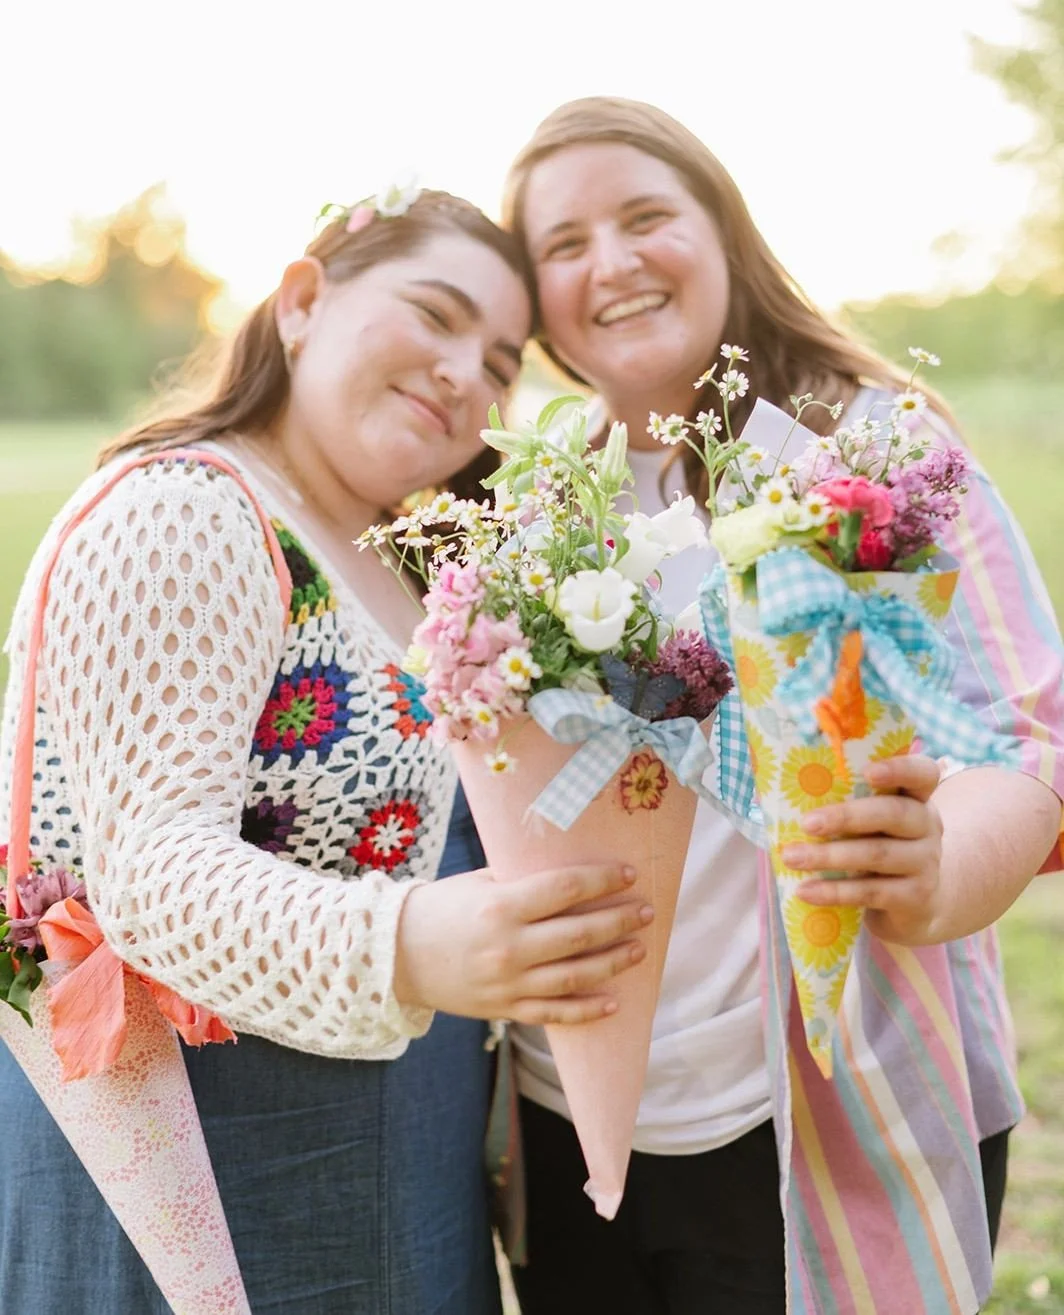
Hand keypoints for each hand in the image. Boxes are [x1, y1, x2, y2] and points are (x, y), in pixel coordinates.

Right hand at [393, 862, 652, 1023]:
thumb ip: (520, 879)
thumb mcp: (478, 883)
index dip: (601, 880)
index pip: (564, 889)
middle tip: (646, 912)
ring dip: (613, 962)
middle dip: (619, 921)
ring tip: (638, 949)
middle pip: (579, 934)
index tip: (628, 874)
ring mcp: (508, 983)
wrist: (395, 957)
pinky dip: (586, 1010)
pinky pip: (554, 1013)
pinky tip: (612, 1002)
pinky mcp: (504, 1009)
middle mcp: (508, 946)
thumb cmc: (440, 909)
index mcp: (500, 906)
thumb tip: (567, 870)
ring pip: (575, 976)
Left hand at [781, 754, 944, 944]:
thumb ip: (842, 802)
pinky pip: (871, 892)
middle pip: (894, 813)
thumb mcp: (867, 823)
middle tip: (807, 823)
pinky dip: (834, 891)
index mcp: (915, 796)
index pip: (921, 773)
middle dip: (846, 817)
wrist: (913, 907)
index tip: (868, 771)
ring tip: (792, 857)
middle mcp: (927, 825)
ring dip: (829, 856)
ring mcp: (925, 862)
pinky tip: (806, 890)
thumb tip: (778, 792)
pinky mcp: (915, 896)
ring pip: (877, 854)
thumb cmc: (875, 847)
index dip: (900, 768)